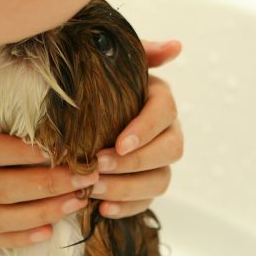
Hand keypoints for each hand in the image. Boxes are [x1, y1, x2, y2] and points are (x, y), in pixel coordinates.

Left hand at [90, 40, 183, 217]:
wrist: (79, 109)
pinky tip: (102, 209)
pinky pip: (147, 201)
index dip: (146, 129)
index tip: (119, 143)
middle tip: (99, 165)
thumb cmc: (96, 84)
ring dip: (129, 187)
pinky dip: (127, 208)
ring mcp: (158, 160)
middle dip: (136, 161)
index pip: (165, 112)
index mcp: (158, 99)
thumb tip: (176, 46)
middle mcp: (166, 130)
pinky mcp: (146, 183)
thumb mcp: (113, 63)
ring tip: (95, 189)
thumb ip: (142, 52)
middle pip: (170, 150)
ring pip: (161, 180)